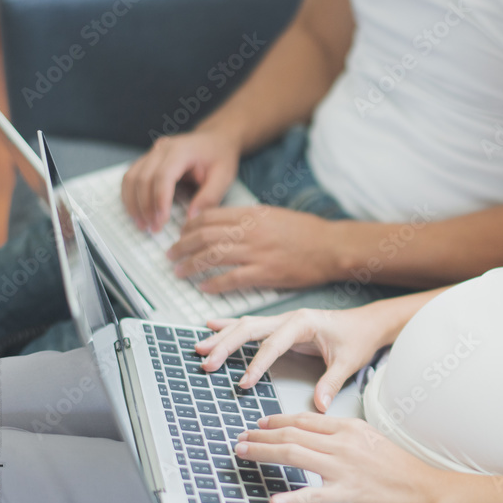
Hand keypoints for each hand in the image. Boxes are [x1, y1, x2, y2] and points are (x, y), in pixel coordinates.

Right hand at [121, 129, 240, 231]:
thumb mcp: (224, 177)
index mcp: (182, 150)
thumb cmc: (220, 157)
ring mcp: (151, 153)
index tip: (161, 222)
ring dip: (133, 203)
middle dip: (145, 206)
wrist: (215, 138)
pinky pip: (130, 177)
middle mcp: (162, 148)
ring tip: (142, 224)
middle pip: (143, 178)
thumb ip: (209, 197)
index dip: (159, 200)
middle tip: (152, 229)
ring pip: (131, 177)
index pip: (163, 176)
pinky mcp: (147, 159)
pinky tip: (137, 212)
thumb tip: (191, 219)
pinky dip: (130, 196)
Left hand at [167, 206, 343, 291]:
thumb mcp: (273, 215)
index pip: (208, 216)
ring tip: (180, 272)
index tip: (180, 235)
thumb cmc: (306, 232)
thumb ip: (247, 219)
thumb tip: (223, 224)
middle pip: (204, 236)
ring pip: (212, 257)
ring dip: (191, 265)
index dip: (188, 227)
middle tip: (171, 255)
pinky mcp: (266, 273)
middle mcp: (250, 231)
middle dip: (181, 246)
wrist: (331, 247)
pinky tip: (204, 288)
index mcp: (251, 214)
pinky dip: (213, 284)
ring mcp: (257, 253)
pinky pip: (231, 279)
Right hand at [195, 307, 390, 410]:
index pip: (274, 343)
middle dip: (226, 345)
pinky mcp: (282, 326)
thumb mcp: (348, 361)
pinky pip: (252, 325)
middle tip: (207, 362)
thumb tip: (320, 405)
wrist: (367, 323)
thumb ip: (331, 382)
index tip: (244, 382)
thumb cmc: (358, 338)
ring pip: (246, 325)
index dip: (257, 363)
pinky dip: (230, 326)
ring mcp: (284, 320)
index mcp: (304, 323)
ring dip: (222, 336)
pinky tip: (211, 327)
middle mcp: (290, 318)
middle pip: (250, 329)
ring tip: (200, 348)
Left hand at [235, 412, 441, 502]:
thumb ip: (345, 436)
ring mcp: (343, 468)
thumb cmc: (401, 468)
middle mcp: (342, 444)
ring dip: (263, 453)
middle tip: (240, 438)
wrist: (425, 490)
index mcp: (349, 428)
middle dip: (261, 435)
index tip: (259, 423)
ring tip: (243, 453)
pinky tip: (274, 500)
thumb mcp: (372, 440)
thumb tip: (321, 437)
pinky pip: (312, 494)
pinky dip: (291, 497)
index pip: (305, 419)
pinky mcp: (346, 493)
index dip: (277, 420)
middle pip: (292, 434)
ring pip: (294, 455)